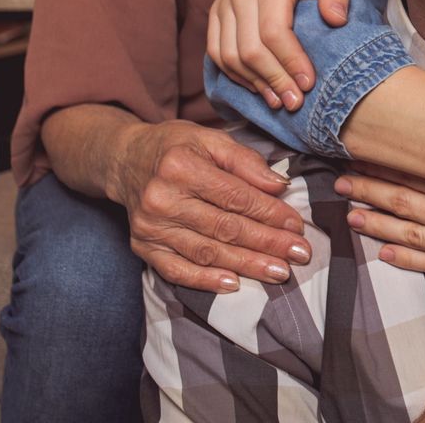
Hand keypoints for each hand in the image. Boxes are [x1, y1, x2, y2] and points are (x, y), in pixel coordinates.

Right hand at [109, 119, 311, 291]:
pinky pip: (176, 270)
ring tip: (279, 272)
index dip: (270, 213)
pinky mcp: (142, 247)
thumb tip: (280, 187)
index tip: (298, 226)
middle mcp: (161, 199)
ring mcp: (149, 227)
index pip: (235, 196)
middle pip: (224, 227)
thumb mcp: (210, 139)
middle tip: (299, 255)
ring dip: (246, 265)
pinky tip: (234, 284)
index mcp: (180, 166)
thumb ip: (246, 161)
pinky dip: (205, 280)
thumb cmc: (175, 147)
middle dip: (267, 244)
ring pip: (206, 252)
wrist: (125, 160)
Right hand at [206, 0, 349, 110]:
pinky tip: (258, 87)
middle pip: (249, 49)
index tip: (308, 83)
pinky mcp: (215, 15)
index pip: (274, 31)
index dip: (289, 61)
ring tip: (278, 101)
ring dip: (253, 83)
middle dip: (273, 79)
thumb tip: (337, 20)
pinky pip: (217, 52)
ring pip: (228, 55)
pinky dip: (235, 74)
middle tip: (294, 102)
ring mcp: (223, 4)